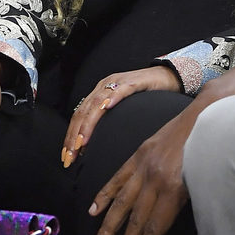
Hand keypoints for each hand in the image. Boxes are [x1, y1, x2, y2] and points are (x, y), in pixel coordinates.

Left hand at [62, 65, 180, 167]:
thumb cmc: (145, 96)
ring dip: (88, 125)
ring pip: (97, 104)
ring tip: (82, 142)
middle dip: (75, 136)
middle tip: (71, 156)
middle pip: (83, 112)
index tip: (68, 157)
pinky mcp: (133, 82)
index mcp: (99, 93)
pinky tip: (106, 108)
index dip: (70, 137)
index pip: (79, 116)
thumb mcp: (122, 110)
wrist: (167, 77)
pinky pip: (120, 90)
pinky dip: (112, 99)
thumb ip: (107, 122)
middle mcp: (104, 86)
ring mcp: (118, 82)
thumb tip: (90, 146)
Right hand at [87, 102, 203, 234]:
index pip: (154, 228)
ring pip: (122, 202)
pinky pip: (118, 177)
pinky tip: (94, 210)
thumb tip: (165, 228)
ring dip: (109, 226)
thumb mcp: (203, 181)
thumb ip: (182, 204)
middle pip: (136, 220)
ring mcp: (144, 165)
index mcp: (173, 188)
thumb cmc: (211, 151)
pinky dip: (104, 194)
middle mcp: (155, 178)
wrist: (207, 114)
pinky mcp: (139, 153)